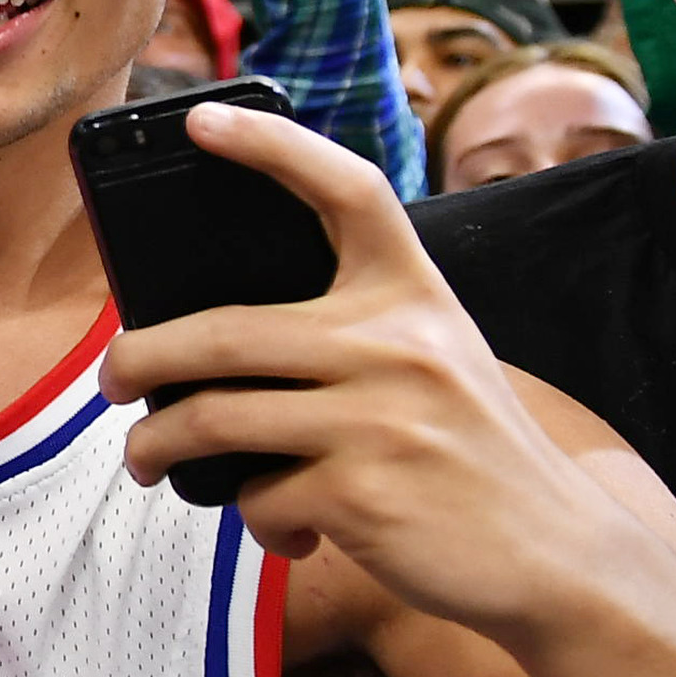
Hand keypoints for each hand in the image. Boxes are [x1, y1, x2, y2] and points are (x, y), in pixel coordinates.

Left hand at [102, 104, 646, 638]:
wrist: (561, 559)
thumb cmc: (472, 455)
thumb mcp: (438, 362)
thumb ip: (354, 334)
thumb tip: (210, 346)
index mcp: (416, 296)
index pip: (347, 190)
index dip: (272, 145)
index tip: (202, 117)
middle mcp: (398, 345)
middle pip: (220, 333)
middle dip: (139, 358)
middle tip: (114, 378)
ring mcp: (380, 420)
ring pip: (214, 420)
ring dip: (159, 447)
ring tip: (150, 460)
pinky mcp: (363, 496)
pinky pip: (258, 497)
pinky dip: (256, 519)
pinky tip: (287, 530)